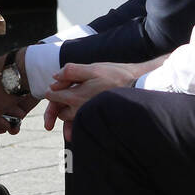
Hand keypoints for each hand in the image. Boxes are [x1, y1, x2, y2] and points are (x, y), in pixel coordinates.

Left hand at [42, 58, 164, 140]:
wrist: (141, 88)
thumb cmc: (118, 76)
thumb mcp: (94, 68)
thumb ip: (71, 71)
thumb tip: (54, 78)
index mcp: (77, 97)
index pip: (53, 97)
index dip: (53, 90)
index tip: (57, 87)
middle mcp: (81, 111)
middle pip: (61, 111)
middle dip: (59, 106)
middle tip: (64, 98)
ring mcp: (89, 118)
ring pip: (71, 119)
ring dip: (70, 116)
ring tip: (76, 108)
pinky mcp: (98, 122)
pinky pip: (82, 127)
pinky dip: (79, 126)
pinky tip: (81, 125)